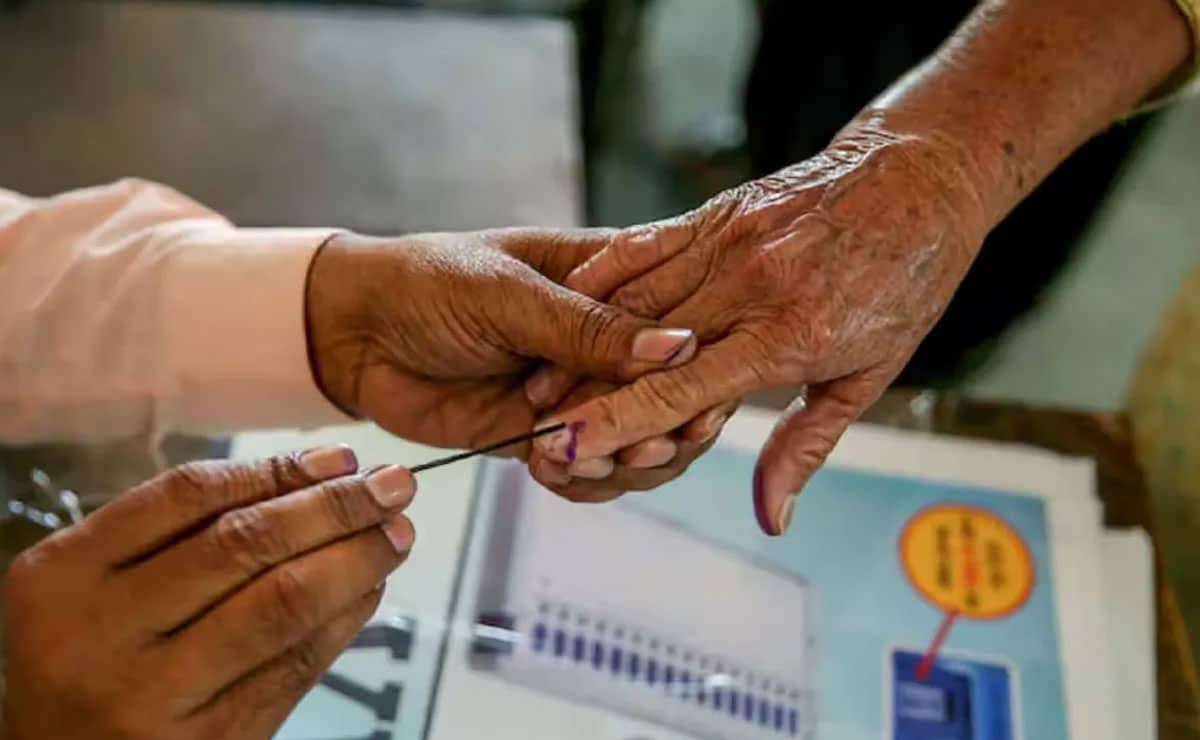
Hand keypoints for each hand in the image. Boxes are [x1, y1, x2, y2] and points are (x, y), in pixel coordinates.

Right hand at [2, 447, 415, 739]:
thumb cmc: (88, 656)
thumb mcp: (99, 583)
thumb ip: (182, 532)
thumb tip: (320, 477)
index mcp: (64, 575)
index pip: (187, 497)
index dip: (275, 471)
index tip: (340, 458)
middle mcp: (103, 634)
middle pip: (243, 545)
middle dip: (334, 508)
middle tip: (393, 485)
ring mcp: (156, 696)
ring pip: (281, 605)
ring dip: (355, 560)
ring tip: (395, 533)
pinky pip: (296, 666)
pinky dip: (345, 618)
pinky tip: (369, 588)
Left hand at [304, 229, 696, 454]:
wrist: (352, 332)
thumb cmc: (427, 281)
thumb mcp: (508, 293)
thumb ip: (588, 327)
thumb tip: (678, 348)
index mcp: (614, 279)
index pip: (685, 322)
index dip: (699, 367)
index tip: (695, 402)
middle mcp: (606, 338)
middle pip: (673, 393)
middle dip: (664, 426)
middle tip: (643, 446)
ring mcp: (579, 390)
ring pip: (638, 438)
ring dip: (623, 460)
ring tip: (586, 460)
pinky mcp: (546, 434)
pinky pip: (588, 468)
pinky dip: (582, 480)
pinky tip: (554, 472)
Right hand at [526, 115, 988, 532]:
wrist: (920, 179)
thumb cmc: (903, 283)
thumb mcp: (869, 376)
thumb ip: (805, 446)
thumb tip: (771, 517)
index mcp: (788, 336)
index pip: (680, 391)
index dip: (616, 424)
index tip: (565, 450)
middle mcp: (748, 287)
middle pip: (639, 349)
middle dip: (579, 393)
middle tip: (530, 429)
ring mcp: (727, 242)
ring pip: (631, 298)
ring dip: (577, 341)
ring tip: (534, 381)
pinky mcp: (716, 212)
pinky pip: (643, 245)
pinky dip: (601, 277)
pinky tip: (566, 303)